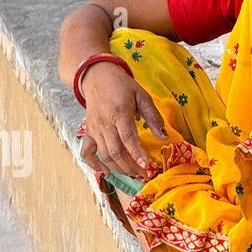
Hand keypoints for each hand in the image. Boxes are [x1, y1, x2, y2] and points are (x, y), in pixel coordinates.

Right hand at [83, 63, 167, 179]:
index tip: (147, 166)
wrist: (96, 76)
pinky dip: (95, 164)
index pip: (128, 137)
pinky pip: (87, 152)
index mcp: (119, 112)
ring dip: (119, 168)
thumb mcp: (142, 96)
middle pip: (115, 151)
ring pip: (105, 154)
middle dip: (131, 166)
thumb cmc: (122, 86)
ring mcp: (94, 129)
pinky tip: (106, 172)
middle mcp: (104, 123)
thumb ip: (153, 117)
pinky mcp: (88, 132)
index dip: (137, 153)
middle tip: (144, 175)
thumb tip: (164, 137)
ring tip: (134, 174)